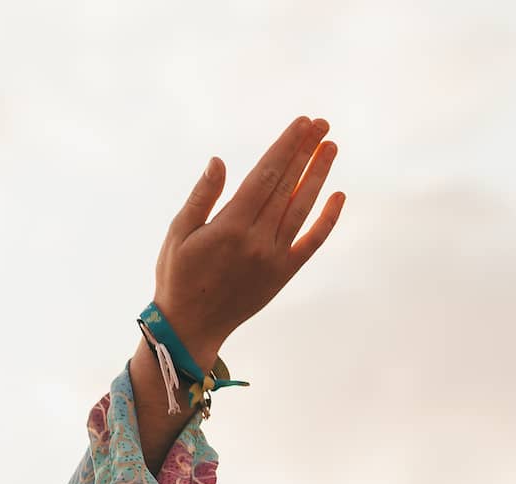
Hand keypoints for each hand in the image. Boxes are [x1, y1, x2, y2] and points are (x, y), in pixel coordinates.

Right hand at [151, 115, 346, 362]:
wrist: (189, 327)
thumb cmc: (178, 277)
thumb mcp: (177, 235)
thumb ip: (201, 197)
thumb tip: (219, 161)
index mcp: (229, 226)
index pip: (266, 175)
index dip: (286, 147)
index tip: (302, 124)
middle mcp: (257, 239)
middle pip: (288, 185)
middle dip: (306, 151)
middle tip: (322, 125)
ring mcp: (274, 256)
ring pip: (304, 206)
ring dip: (319, 175)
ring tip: (331, 148)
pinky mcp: (284, 273)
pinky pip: (312, 241)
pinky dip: (328, 219)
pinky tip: (338, 196)